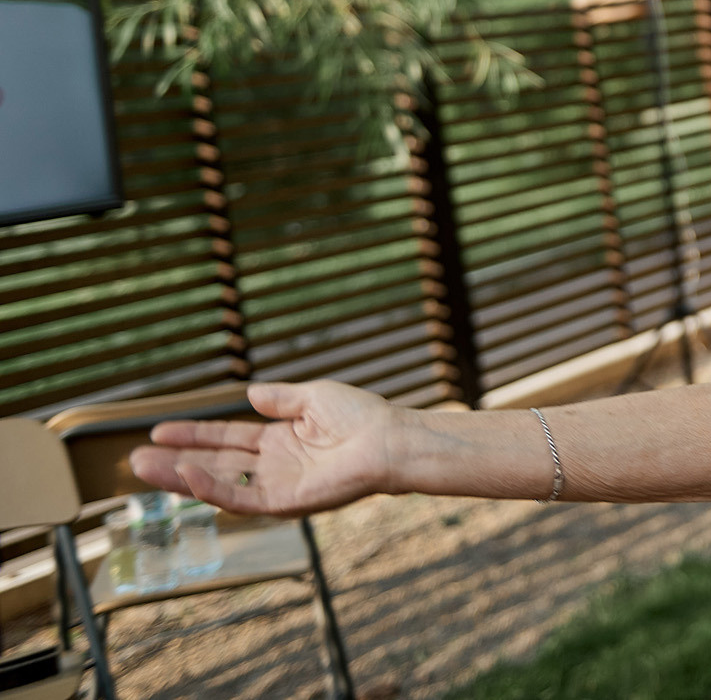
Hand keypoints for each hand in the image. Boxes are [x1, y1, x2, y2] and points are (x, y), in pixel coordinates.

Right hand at [129, 381, 396, 517]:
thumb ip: (280, 399)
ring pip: (219, 484)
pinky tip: (186, 476)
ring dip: (181, 478)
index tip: (158, 431)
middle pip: (214, 464)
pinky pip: (240, 499)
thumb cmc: (361, 416)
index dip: (194, 435)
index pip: (226, 439)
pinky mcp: (284, 502)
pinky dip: (212, 489)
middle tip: (135, 459)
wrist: (388, 440)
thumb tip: (250, 393)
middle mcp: (274, 466)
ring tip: (145, 468)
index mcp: (280, 440)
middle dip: (175, 461)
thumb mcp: (313, 398)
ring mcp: (276, 485)